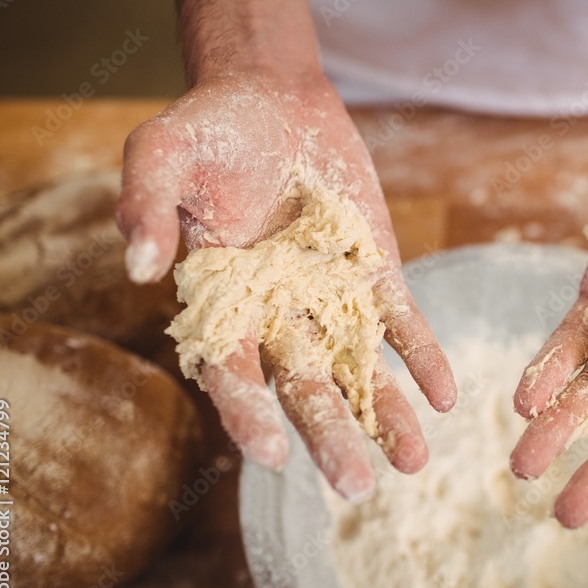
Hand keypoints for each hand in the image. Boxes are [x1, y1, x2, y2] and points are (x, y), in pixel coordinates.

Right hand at [117, 72, 456, 500]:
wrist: (272, 99)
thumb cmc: (206, 129)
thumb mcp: (163, 151)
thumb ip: (145, 205)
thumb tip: (141, 269)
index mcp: (219, 300)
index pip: (229, 367)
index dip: (247, 410)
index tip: (271, 453)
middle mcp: (275, 313)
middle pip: (302, 383)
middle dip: (329, 433)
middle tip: (356, 487)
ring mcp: (329, 297)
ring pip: (357, 366)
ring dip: (385, 412)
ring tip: (415, 460)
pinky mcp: (373, 273)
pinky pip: (399, 322)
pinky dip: (421, 355)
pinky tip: (445, 395)